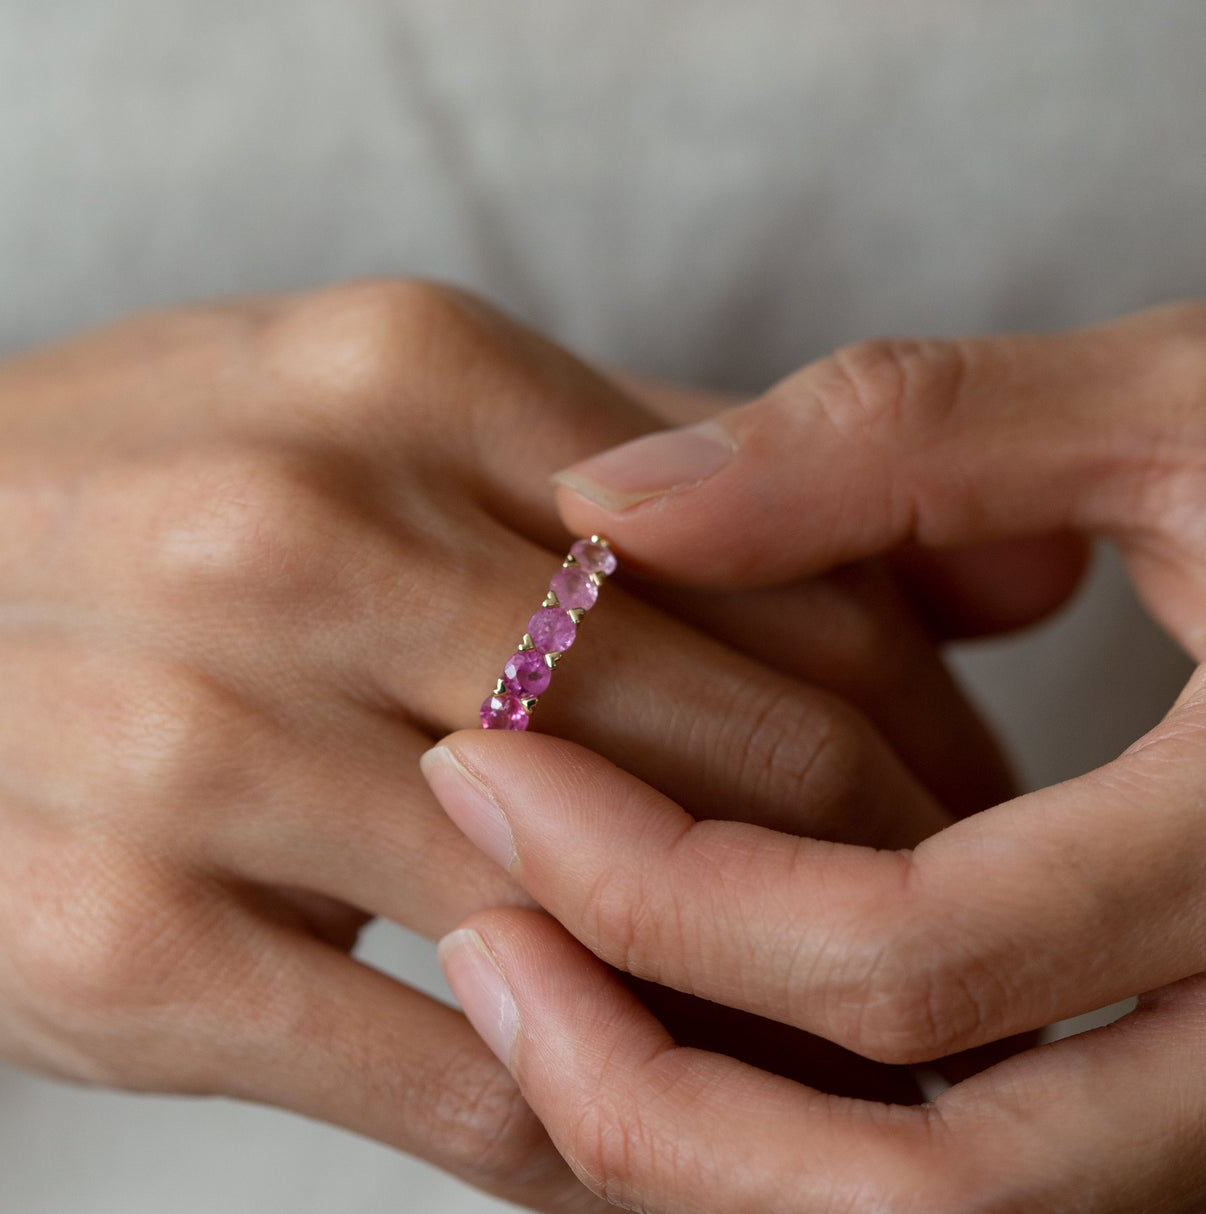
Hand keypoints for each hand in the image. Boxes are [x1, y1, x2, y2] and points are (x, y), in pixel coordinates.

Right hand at [0, 281, 1016, 1210]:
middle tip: (947, 927)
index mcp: (409, 377)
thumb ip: (628, 469)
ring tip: (843, 1042)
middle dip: (891, 862)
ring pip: (615, 920)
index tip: (963, 785)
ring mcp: (202, 740)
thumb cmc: (160, 495)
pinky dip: (596, 1119)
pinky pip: (459, 1077)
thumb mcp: (371, 408)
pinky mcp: (122, 938)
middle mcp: (305, 535)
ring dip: (766, 1013)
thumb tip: (909, 564)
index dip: (921, 705)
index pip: (783, 569)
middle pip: (736, 739)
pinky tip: (652, 1114)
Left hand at [429, 303, 1205, 1211]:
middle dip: (652, 1091)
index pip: (905, 957)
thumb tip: (611, 500)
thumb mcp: (1183, 413)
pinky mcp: (1193, 1063)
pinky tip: (678, 995)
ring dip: (712, 1136)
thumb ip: (900, 436)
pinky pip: (974, 1157)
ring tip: (532, 985)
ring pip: (945, 1212)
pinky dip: (799, 1112)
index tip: (487, 766)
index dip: (656, 880)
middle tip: (479, 947)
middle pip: (922, 1189)